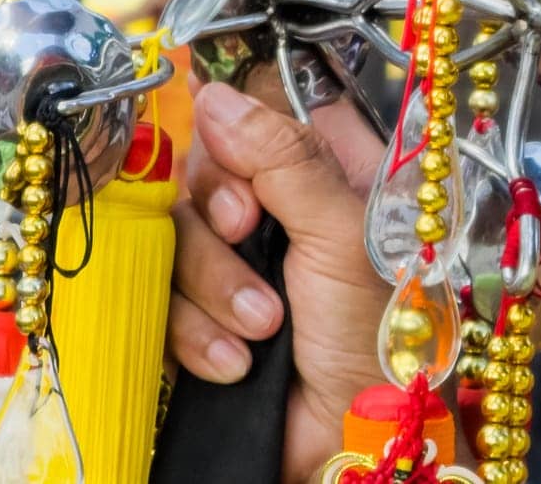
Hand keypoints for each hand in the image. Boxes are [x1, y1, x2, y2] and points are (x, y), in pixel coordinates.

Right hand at [168, 81, 388, 482]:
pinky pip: (163, 302)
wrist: (352, 443)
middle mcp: (287, 213)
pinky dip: (197, 334)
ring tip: (264, 324)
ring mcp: (244, 267)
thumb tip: (217, 97)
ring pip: (177, 239)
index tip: (242, 166)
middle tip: (245, 237)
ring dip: (216, 288)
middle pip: (207, 175)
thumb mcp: (343, 233)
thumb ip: (282, 158)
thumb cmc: (377, 338)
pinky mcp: (206, 320)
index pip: (265, 117)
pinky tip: (238, 361)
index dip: (240, 135)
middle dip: (221, 219)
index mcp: (335, 175)